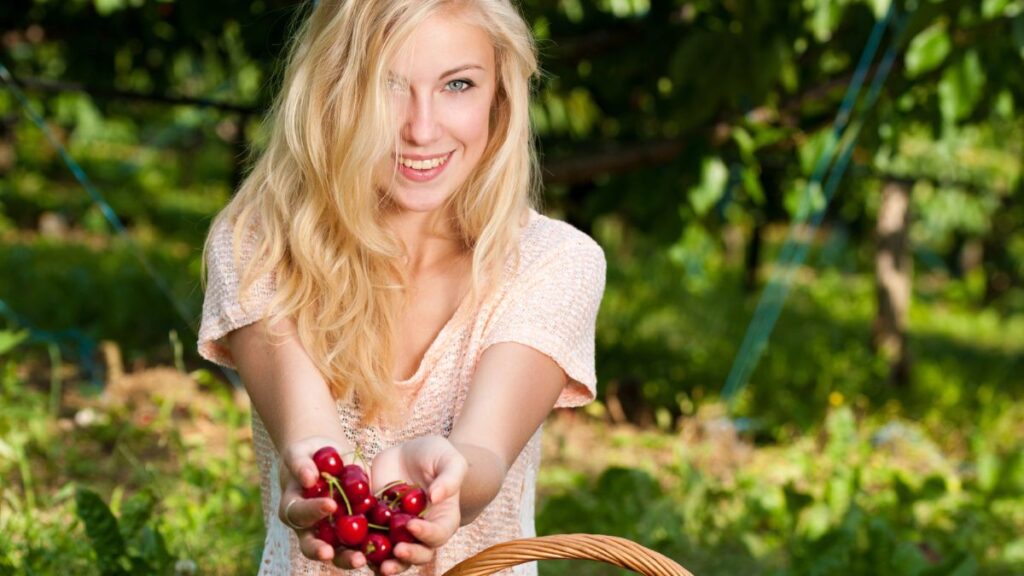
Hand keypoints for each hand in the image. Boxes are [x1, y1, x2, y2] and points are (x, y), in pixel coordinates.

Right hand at [278, 437, 365, 566]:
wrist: (326, 458)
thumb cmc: (307, 454)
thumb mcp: (300, 453)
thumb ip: (301, 464)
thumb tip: (308, 477)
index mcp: (293, 508)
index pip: (300, 513)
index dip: (313, 511)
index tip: (330, 505)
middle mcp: (310, 527)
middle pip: (312, 545)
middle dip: (321, 551)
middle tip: (331, 553)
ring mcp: (331, 532)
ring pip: (337, 551)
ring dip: (347, 558)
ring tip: (361, 560)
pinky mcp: (352, 530)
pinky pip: (360, 543)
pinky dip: (370, 549)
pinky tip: (384, 550)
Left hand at [361, 436, 467, 574]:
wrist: (408, 455)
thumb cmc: (436, 456)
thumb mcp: (449, 460)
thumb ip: (449, 478)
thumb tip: (436, 497)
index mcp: (443, 520)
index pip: (438, 534)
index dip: (427, 534)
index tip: (412, 524)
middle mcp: (422, 533)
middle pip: (419, 554)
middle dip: (408, 556)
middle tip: (397, 551)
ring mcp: (398, 533)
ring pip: (394, 557)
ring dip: (386, 564)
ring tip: (376, 564)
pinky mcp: (376, 527)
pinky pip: (369, 543)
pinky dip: (361, 549)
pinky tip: (352, 548)